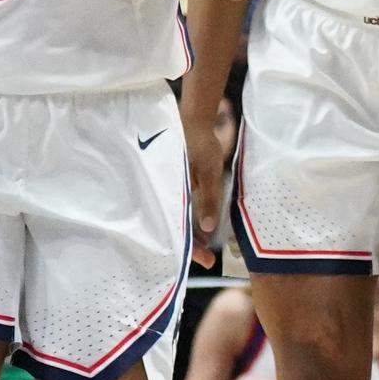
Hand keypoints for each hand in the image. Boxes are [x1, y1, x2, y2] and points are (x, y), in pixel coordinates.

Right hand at [181, 105, 227, 265]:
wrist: (193, 119)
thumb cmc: (201, 143)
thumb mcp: (209, 171)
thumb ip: (208, 198)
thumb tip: (207, 229)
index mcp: (174, 192)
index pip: (181, 229)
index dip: (192, 247)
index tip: (207, 260)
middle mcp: (169, 194)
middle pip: (176, 228)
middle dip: (191, 246)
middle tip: (209, 260)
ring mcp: (171, 189)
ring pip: (178, 219)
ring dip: (190, 233)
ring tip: (206, 247)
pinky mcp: (176, 184)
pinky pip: (180, 207)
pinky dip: (188, 219)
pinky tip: (198, 226)